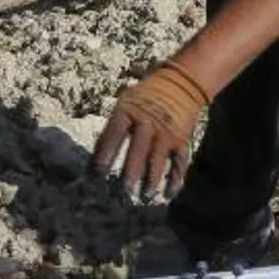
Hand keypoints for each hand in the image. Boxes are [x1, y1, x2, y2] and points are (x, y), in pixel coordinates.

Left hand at [91, 60, 211, 200]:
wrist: (181, 83)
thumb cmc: (146, 96)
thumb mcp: (126, 103)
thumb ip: (113, 128)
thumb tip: (97, 158)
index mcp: (130, 112)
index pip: (114, 134)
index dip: (105, 154)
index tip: (97, 173)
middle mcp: (148, 123)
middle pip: (138, 150)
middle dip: (130, 171)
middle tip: (122, 190)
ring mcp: (167, 133)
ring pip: (159, 159)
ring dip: (152, 179)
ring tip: (145, 196)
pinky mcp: (182, 140)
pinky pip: (180, 162)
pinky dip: (176, 179)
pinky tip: (170, 193)